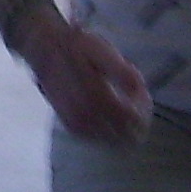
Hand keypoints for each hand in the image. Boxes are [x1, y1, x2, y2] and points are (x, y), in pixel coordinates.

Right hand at [21, 11, 153, 143]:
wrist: (46, 50)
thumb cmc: (78, 48)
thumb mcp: (105, 52)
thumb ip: (125, 74)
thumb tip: (141, 93)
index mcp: (98, 97)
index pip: (133, 119)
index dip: (144, 109)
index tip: (144, 93)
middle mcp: (88, 118)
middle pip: (127, 137)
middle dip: (139, 121)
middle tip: (138, 101)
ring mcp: (79, 126)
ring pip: (115, 143)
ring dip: (126, 128)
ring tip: (125, 105)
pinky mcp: (72, 128)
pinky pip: (100, 141)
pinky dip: (111, 131)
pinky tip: (110, 114)